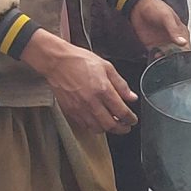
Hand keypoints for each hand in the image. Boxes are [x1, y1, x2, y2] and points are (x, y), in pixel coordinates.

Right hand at [22, 34, 136, 134]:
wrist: (57, 62)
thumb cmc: (79, 61)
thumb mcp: (106, 67)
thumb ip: (121, 84)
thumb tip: (132, 97)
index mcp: (103, 89)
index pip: (122, 112)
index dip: (130, 119)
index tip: (133, 119)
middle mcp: (92, 101)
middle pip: (111, 125)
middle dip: (122, 129)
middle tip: (126, 127)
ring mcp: (80, 108)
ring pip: (98, 128)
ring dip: (108, 129)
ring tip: (113, 124)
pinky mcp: (70, 111)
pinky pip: (85, 126)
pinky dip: (94, 127)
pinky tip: (98, 121)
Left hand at [128, 0, 187, 54]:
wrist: (138, 6)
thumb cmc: (155, 8)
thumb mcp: (167, 17)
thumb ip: (174, 31)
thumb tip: (183, 42)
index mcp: (180, 33)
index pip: (187, 47)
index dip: (185, 54)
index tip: (181, 58)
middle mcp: (173, 40)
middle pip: (178, 55)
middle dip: (175, 60)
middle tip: (170, 60)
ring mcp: (163, 44)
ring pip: (167, 58)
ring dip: (165, 61)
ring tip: (161, 59)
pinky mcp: (152, 47)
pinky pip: (156, 57)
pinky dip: (156, 60)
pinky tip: (154, 58)